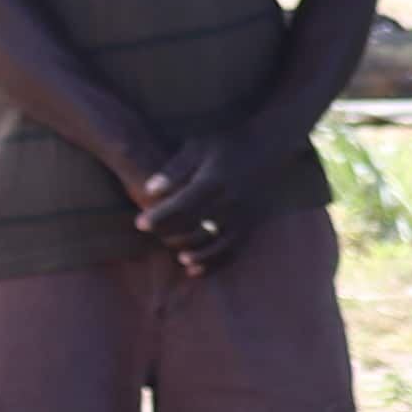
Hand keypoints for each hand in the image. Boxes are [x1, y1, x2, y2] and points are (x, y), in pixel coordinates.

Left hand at [126, 137, 241, 273]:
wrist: (272, 146)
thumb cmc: (228, 142)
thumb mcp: (198, 145)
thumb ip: (174, 169)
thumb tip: (149, 191)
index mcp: (214, 182)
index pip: (181, 206)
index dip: (159, 218)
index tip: (140, 223)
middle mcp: (230, 202)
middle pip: (195, 227)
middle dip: (170, 234)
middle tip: (153, 235)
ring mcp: (244, 216)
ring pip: (216, 244)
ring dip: (197, 254)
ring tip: (180, 258)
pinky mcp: (253, 224)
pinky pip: (234, 249)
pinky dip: (216, 262)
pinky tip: (197, 269)